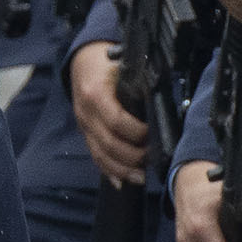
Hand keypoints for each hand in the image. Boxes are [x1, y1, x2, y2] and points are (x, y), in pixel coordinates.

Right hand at [68, 42, 153, 183]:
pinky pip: (95, 156)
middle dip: (132, 156)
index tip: (151, 134)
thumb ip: (138, 86)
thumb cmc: (106, 62)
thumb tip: (158, 106)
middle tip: (151, 158)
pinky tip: (121, 182)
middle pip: (108, 144)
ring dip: (122, 169)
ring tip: (140, 177)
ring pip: (100, 155)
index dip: (136, 132)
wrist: (83, 59)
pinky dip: (108, 171)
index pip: (116, 121)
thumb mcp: (123, 67)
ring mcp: (83, 125)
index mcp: (95, 94)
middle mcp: (86, 113)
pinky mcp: (84, 133)